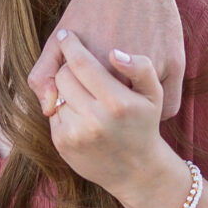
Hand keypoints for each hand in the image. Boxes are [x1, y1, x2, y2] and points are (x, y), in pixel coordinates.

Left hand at [29, 0, 184, 119]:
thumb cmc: (92, 6)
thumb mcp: (60, 35)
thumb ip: (44, 73)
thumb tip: (48, 110)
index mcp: (93, 66)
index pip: (77, 104)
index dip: (77, 95)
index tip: (83, 83)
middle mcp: (124, 71)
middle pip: (109, 111)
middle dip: (102, 103)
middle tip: (105, 86)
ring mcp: (154, 68)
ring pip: (140, 111)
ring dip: (132, 108)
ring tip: (125, 87)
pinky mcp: (177, 65)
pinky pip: (169, 108)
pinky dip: (158, 107)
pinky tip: (146, 94)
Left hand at [46, 31, 173, 203]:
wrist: (136, 172)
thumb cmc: (144, 124)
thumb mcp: (154, 94)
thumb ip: (141, 67)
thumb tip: (115, 53)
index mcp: (117, 103)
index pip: (80, 63)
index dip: (70, 44)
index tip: (67, 35)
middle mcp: (94, 120)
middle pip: (63, 75)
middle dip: (68, 66)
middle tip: (79, 66)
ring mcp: (75, 134)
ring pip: (55, 92)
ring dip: (65, 87)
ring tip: (83, 91)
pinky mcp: (62, 144)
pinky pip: (52, 111)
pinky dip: (62, 106)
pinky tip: (79, 110)